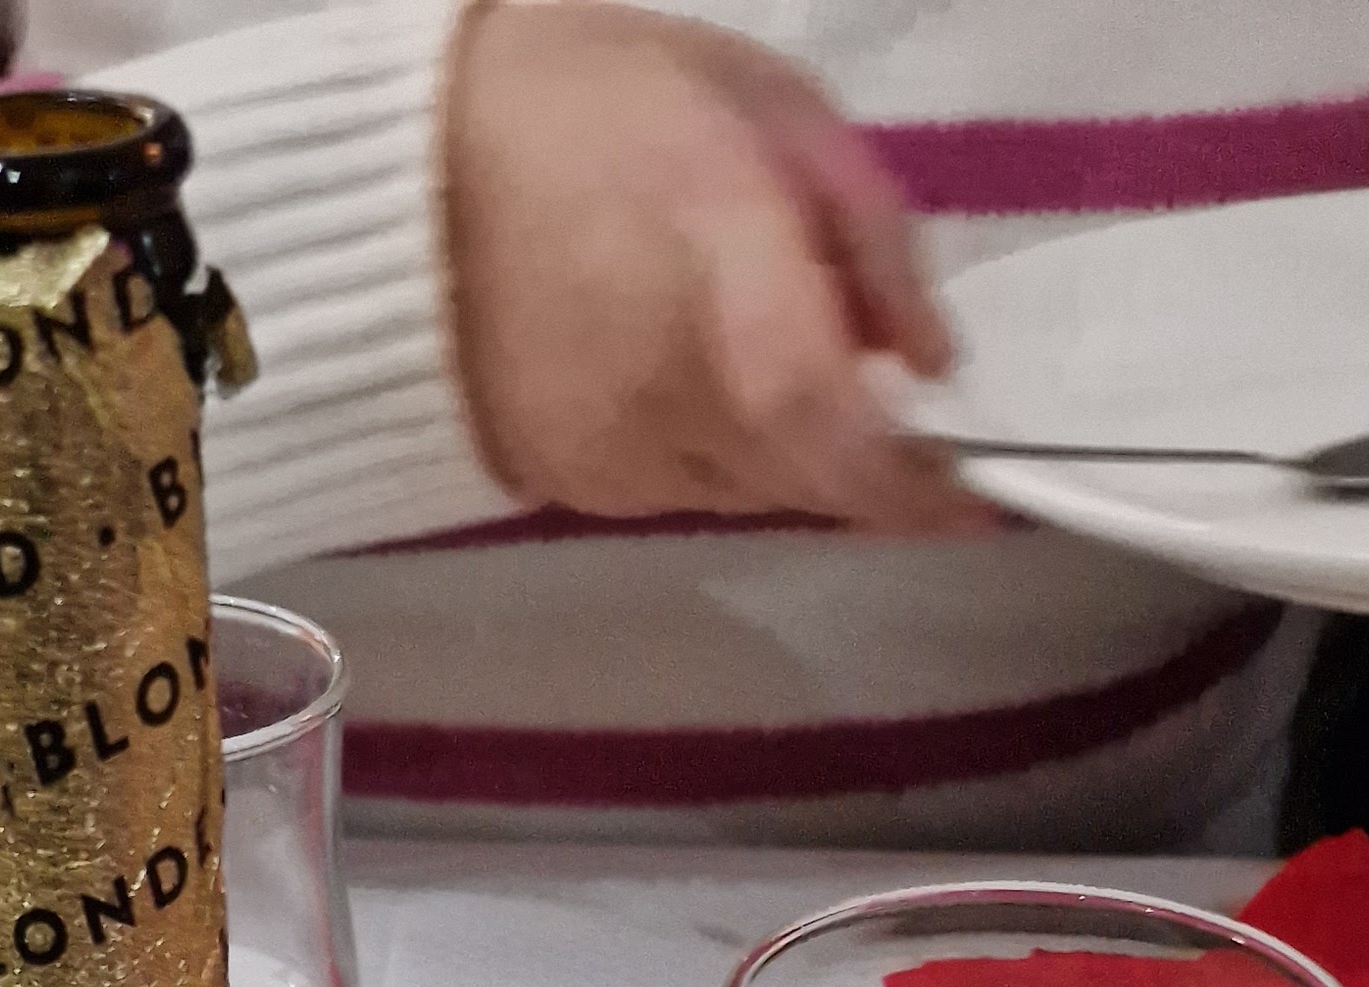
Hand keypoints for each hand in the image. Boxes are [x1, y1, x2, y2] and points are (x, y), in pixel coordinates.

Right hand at [440, 2, 991, 534]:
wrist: (390, 182)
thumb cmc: (588, 102)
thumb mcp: (759, 101)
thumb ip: (867, 229)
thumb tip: (931, 364)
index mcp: (711, 253)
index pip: (823, 416)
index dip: (908, 480)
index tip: (977, 502)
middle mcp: (658, 381)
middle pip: (804, 475)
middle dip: (863, 457)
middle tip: (885, 405)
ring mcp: (601, 451)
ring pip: (750, 491)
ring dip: (791, 450)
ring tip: (758, 354)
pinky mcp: (560, 489)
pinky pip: (680, 492)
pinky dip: (718, 451)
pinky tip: (685, 373)